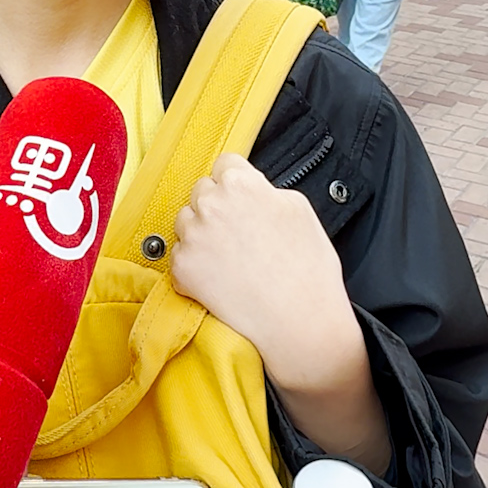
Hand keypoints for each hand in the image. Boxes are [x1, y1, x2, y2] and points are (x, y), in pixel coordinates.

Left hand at [172, 154, 356, 387]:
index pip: (224, 164)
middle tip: (239, 232)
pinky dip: (195, 266)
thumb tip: (254, 190)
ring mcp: (192, 237)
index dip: (236, 183)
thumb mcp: (299, 209)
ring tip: (230, 257)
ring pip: (186, 222)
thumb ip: (266, 190)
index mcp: (240, 184)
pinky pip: (179, 257)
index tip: (241, 198)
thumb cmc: (307, 271)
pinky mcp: (182, 269)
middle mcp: (210, 205)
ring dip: (201, 234)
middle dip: (217, 206)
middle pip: (202, 191)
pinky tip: (221, 278)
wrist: (298, 322)